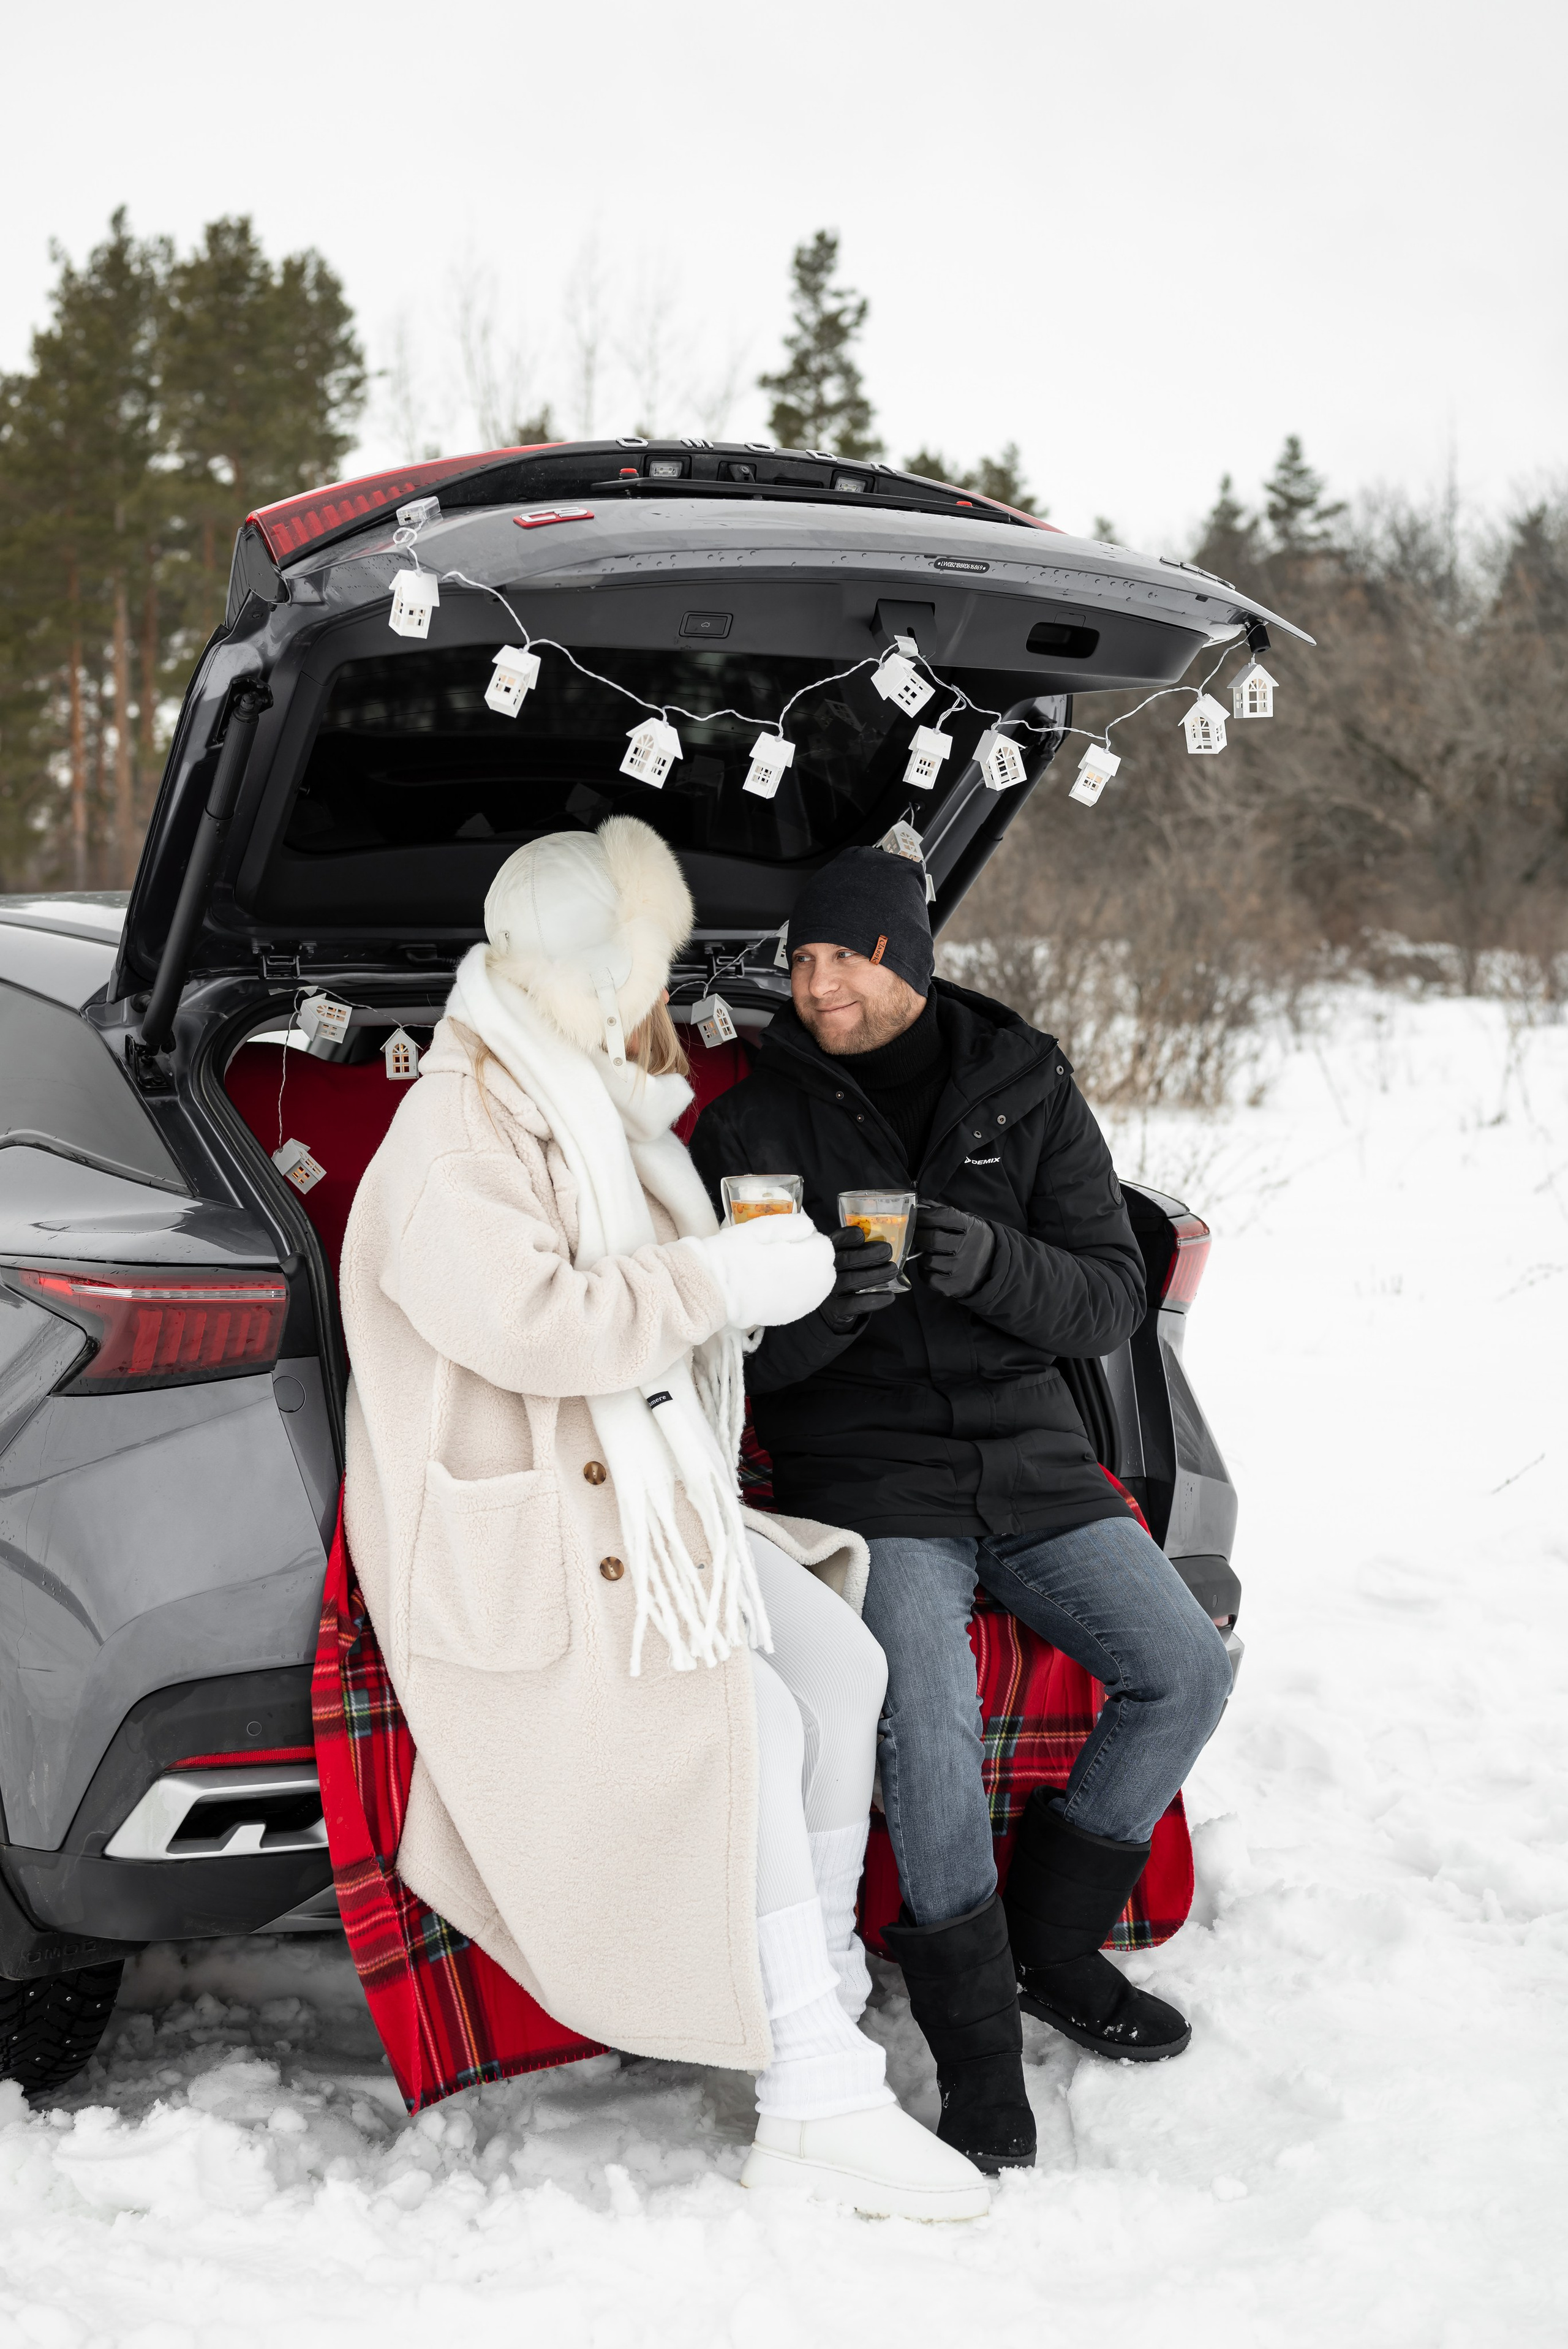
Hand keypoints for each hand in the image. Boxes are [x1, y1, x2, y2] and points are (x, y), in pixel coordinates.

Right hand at [683, 1215, 835, 1330]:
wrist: (716, 1290)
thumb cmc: (737, 1253)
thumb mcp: (764, 1226)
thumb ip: (794, 1224)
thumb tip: (808, 1228)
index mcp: (814, 1258)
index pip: (822, 1242)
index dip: (802, 1237)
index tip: (782, 1239)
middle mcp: (817, 1284)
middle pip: (824, 1265)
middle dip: (809, 1257)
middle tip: (780, 1253)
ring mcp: (806, 1304)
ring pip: (816, 1284)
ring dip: (804, 1275)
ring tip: (776, 1270)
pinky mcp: (792, 1317)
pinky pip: (803, 1299)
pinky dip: (795, 1291)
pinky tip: (774, 1286)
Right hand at [819, 1224, 899, 1334]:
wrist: (827, 1314)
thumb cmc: (840, 1283)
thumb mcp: (842, 1266)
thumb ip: (856, 1254)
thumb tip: (882, 1246)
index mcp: (825, 1257)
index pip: (834, 1244)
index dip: (847, 1237)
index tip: (862, 1235)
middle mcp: (823, 1274)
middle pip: (845, 1260)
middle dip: (869, 1254)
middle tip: (887, 1251)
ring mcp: (828, 1293)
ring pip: (851, 1281)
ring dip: (876, 1275)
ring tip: (892, 1270)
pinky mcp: (835, 1311)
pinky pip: (856, 1304)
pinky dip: (875, 1299)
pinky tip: (889, 1296)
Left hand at [915, 1199, 996, 1299]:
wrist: (995, 1266)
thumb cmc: (973, 1240)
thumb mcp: (967, 1221)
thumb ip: (943, 1212)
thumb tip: (919, 1204)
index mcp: (973, 1228)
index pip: (942, 1216)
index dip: (924, 1216)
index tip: (917, 1217)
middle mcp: (970, 1248)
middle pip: (932, 1239)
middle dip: (919, 1236)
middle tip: (917, 1235)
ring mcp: (964, 1269)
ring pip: (928, 1260)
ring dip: (922, 1255)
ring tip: (928, 1252)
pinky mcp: (957, 1286)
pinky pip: (929, 1278)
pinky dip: (925, 1271)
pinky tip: (932, 1266)